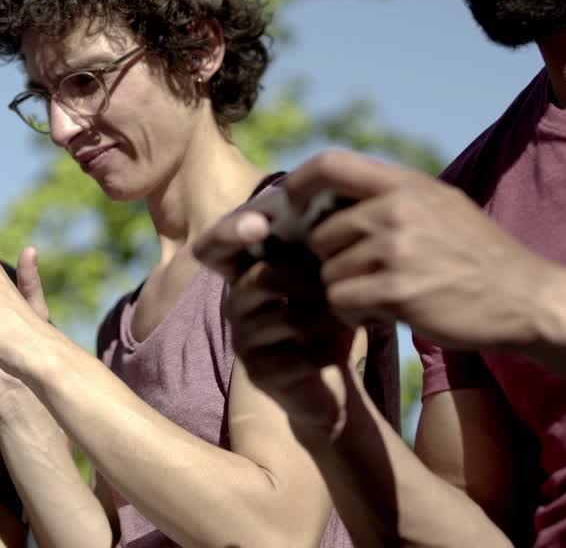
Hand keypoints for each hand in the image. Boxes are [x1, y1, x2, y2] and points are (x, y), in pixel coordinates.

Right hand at [194, 193, 360, 436]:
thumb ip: (315, 235)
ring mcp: (244, 339)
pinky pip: (297, 357)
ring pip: (288, 318)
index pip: (214, 245)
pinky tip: (339, 348)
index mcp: (244, 269)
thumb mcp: (322, 266)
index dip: (230, 232)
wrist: (333, 363)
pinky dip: (327, 350)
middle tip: (343, 282)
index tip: (261, 224)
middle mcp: (234, 301)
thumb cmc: (327, 303)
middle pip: (265, 278)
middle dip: (311, 279)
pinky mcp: (261, 373)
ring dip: (328, 316)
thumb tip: (328, 191)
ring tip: (350, 316)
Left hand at [201, 149, 561, 350]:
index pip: (329, 163)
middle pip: (321, 233)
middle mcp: (397, 209)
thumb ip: (390, 197)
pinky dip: (353, 314)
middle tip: (360, 276)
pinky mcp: (397, 291)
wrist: (528, 299)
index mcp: (405, 183)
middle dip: (331, 260)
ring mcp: (397, 249)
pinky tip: (380, 313)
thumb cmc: (479, 256)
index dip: (298, 184)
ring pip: (329, 272)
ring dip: (345, 291)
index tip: (290, 207)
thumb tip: (329, 198)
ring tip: (381, 296)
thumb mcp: (440, 206)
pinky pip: (341, 301)